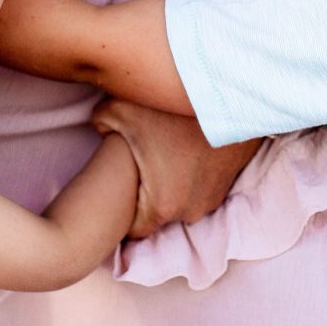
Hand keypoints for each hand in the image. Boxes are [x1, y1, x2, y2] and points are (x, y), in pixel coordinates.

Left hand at [91, 98, 260, 237]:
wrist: (229, 95)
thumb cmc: (170, 109)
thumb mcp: (119, 110)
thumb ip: (99, 123)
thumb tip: (96, 129)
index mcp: (161, 206)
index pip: (133, 230)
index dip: (122, 212)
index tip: (117, 191)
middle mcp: (190, 211)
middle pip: (157, 214)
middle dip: (147, 195)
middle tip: (140, 164)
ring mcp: (213, 198)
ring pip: (181, 200)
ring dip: (172, 184)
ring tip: (164, 154)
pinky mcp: (230, 182)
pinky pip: (201, 186)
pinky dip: (192, 173)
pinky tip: (185, 148)